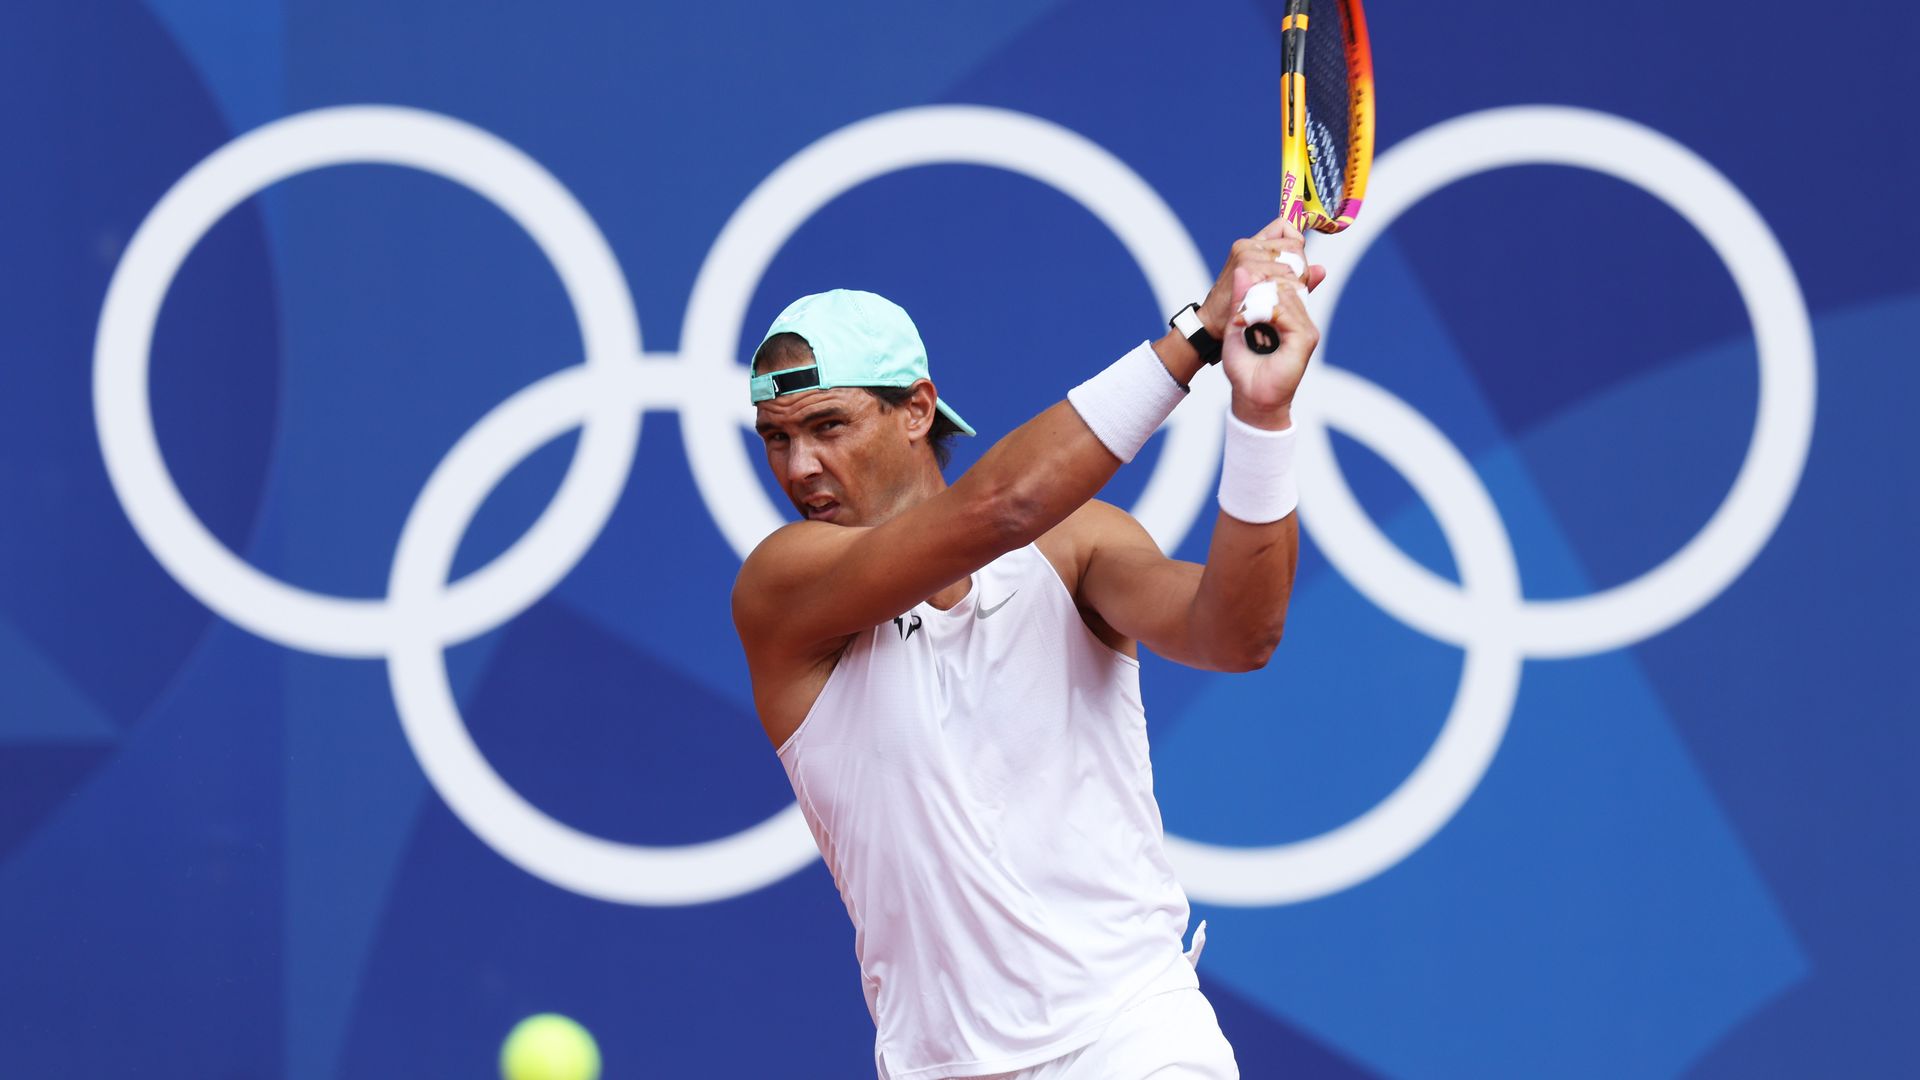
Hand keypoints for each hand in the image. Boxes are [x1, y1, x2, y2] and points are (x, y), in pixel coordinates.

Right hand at [1196, 216, 1327, 339]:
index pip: (1285, 226)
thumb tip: (1322, 270)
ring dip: (1295, 282)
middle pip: (1295, 245)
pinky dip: (1287, 290)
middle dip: (1300, 266)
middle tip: (1288, 289)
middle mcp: (1249, 245)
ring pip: (1294, 261)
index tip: (1294, 263)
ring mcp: (1248, 254)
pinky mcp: (1249, 268)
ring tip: (1280, 298)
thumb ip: (1294, 276)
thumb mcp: (1265, 286)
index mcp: (1251, 245)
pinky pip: (1285, 275)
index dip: (1295, 242)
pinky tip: (1275, 301)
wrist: (1212, 324)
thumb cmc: (1238, 307)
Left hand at [1219, 255, 1317, 430]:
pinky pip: (1287, 312)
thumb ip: (1241, 301)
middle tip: (1238, 304)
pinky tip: (1247, 321)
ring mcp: (1305, 329)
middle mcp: (1299, 321)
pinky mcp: (1305, 339)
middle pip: (1285, 285)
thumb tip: (1242, 270)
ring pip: (1285, 296)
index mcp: (1287, 317)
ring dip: (1258, 301)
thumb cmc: (1243, 368)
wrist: (1251, 399)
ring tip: (1239, 317)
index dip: (1260, 280)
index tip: (1238, 288)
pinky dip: (1264, 312)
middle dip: (1259, 287)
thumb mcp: (1236, 328)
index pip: (1280, 284)